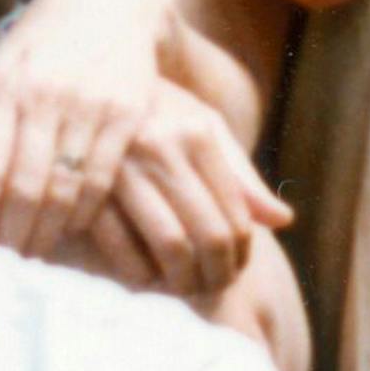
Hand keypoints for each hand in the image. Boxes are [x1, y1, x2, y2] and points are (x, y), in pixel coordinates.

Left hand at [0, 0, 176, 254]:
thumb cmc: (41, 44)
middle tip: (5, 263)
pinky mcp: (127, 111)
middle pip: (23, 185)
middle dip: (11, 235)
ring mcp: (89, 102)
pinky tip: (71, 226)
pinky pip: (101, 178)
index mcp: (2, 83)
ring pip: (63, 188)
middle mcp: (44, 92)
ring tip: (34, 253)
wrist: (108, 2)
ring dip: (46, 232)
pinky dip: (83, 211)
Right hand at [79, 79, 291, 301]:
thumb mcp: (204, 130)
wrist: (89, 84)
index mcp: (196, 133)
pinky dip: (139, 273)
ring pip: (170, 246)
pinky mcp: (85, 189)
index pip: (236, 213)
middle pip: (209, 235)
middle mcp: (160, 146)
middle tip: (216, 286)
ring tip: (187, 286)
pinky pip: (122, 249)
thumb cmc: (159, 114)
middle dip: (218, 274)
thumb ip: (242, 177)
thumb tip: (284, 221)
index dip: (242, 253)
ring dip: (184, 280)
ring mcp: (120, 168)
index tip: (237, 267)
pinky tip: (146, 276)